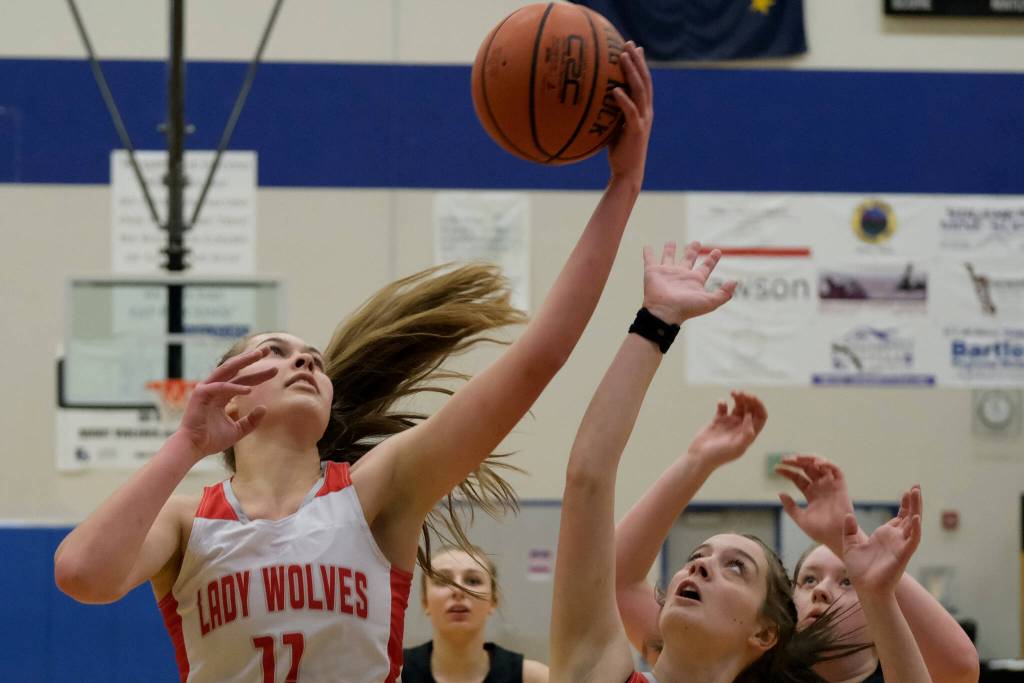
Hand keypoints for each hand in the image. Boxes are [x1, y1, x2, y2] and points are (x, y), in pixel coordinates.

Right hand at [176, 347, 277, 458]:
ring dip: (243, 361)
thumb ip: (251, 421)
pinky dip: (235, 387)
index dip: (259, 374)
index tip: (275, 370)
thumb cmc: (212, 440)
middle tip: (267, 349)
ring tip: (259, 355)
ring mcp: (206, 389)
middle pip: (236, 369)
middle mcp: (214, 388)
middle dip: (251, 358)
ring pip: (227, 369)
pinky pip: (221, 387)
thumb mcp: (237, 430)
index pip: (243, 380)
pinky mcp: (201, 394)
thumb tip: (265, 408)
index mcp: (221, 394)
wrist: (194, 448)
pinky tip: (249, 390)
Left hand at [607, 42, 652, 183]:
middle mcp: (646, 111)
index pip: (643, 81)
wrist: (627, 173)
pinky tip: (615, 90)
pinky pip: (630, 112)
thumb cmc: (618, 152)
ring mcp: (643, 120)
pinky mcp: (636, 131)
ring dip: (632, 72)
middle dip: (638, 60)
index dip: (640, 64)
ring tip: (623, 57)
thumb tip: (593, 100)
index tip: (632, 47)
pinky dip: (623, 100)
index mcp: (643, 110)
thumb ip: (610, 112)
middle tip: (629, 44)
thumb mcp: (614, 127)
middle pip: (645, 80)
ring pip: (640, 91)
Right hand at [642, 241, 735, 323]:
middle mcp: (681, 275)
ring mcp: (666, 273)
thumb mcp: (710, 302)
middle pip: (688, 260)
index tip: (718, 251)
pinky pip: (650, 260)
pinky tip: (647, 246)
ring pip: (668, 258)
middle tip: (697, 243)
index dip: (712, 260)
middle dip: (692, 251)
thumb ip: (724, 293)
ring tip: (670, 242)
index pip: (705, 267)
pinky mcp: (653, 272)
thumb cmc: (686, 308)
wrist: (665, 312)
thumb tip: (734, 282)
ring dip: (669, 250)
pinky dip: (648, 253)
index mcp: (694, 281)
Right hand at [687, 391, 765, 470]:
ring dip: (738, 398)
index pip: (760, 416)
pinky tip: (721, 403)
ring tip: (734, 392)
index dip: (759, 406)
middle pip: (750, 409)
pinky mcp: (718, 420)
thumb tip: (750, 416)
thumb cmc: (719, 455)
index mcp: (748, 434)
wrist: (700, 457)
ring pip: (738, 406)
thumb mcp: (736, 447)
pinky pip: (723, 408)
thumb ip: (747, 433)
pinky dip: (722, 402)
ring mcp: (730, 423)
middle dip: (748, 399)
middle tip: (742, 393)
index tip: (751, 398)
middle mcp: (741, 427)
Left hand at [776, 455, 853, 554]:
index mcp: (811, 493)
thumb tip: (780, 493)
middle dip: (796, 461)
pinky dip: (827, 463)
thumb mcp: (801, 518)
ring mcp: (830, 485)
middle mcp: (820, 486)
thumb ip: (790, 507)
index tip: (776, 469)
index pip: (798, 477)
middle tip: (784, 459)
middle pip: (807, 468)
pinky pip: (836, 470)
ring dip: (809, 458)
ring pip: (820, 465)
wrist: (836, 538)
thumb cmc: (820, 531)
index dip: (788, 471)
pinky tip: (815, 463)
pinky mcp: (841, 486)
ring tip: (797, 458)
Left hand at [843, 486, 921, 597]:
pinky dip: (915, 529)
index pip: (899, 517)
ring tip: (916, 493)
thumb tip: (848, 515)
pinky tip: (916, 517)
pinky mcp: (903, 554)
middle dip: (913, 502)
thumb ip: (849, 530)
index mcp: (885, 535)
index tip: (907, 491)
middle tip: (916, 486)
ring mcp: (901, 546)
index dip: (904, 504)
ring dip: (916, 509)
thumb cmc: (860, 570)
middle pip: (909, 516)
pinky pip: (912, 540)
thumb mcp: (850, 545)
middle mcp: (896, 539)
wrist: (865, 588)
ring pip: (913, 524)